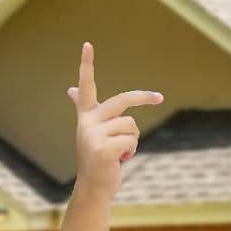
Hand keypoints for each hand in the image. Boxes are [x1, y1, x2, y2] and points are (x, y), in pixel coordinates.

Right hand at [69, 42, 162, 200]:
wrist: (93, 186)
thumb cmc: (96, 156)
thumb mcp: (90, 129)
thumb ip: (81, 107)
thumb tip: (70, 90)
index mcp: (86, 115)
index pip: (86, 85)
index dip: (86, 64)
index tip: (87, 44)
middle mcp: (88, 122)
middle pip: (123, 100)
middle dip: (144, 97)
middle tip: (159, 97)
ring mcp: (94, 135)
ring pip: (131, 125)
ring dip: (133, 140)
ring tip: (120, 152)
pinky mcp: (103, 148)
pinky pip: (131, 140)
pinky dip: (131, 150)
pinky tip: (119, 159)